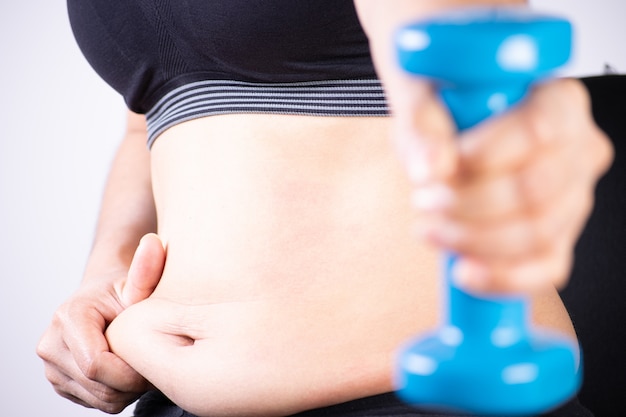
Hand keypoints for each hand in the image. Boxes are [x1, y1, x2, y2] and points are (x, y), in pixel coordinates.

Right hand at [37, 233, 164, 412]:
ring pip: (100, 399)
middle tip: (151, 358)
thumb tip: (154, 243)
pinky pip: (95, 403)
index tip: (154, 358)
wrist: (106, 299)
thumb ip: (147, 269)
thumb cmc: (126, 289)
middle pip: (100, 386)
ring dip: (127, 388)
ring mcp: (51, 366)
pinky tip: (126, 369)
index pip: (98, 366)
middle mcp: (50, 344)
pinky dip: (116, 392)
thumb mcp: (139, 281)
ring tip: (139, 360)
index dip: (131, 371)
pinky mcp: (60, 382)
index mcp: (68, 318)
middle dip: (133, 380)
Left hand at [397, 78, 612, 293]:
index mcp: (557, 100)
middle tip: (424, 201)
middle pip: (538, 191)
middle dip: (469, 206)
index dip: (486, 158)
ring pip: (540, 233)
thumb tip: (431, 168)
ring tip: (431, 228)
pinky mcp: (560, 234)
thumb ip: (422, 127)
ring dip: (474, 240)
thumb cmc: (445, 107)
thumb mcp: (423, 100)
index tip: (440, 170)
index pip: (540, 131)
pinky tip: (464, 271)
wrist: (447, 121)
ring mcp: (575, 195)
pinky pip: (547, 269)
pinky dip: (502, 277)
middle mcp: (578, 148)